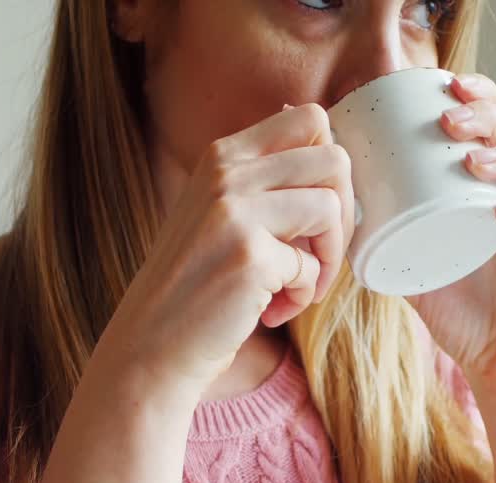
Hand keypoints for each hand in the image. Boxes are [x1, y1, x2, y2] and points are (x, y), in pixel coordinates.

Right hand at [34, 104, 353, 482]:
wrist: (151, 348)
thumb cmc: (196, 286)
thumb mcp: (219, 214)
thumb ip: (264, 182)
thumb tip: (332, 150)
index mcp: (223, 155)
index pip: (310, 121)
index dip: (331, 170)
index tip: (316, 213)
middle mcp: (227, 173)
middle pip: (334, 159)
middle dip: (344, 211)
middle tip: (319, 252)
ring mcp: (236, 211)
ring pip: (332, 207)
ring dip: (329, 256)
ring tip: (300, 285)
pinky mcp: (250, 256)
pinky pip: (313, 266)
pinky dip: (303, 295)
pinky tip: (271, 310)